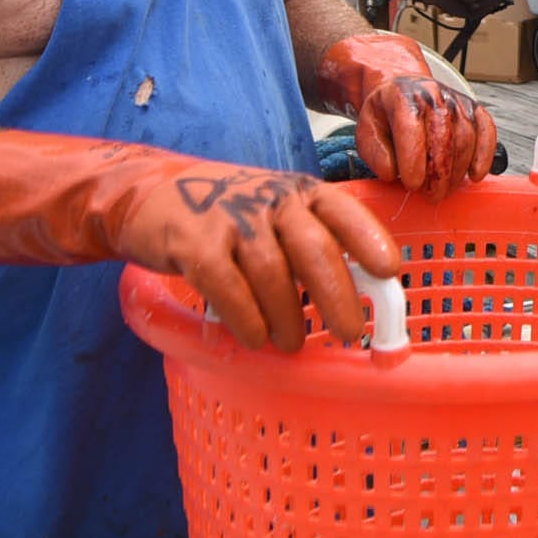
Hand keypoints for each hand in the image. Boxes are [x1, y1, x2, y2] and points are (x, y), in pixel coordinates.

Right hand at [0, 131, 401, 351]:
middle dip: (336, 294)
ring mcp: (230, 218)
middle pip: (313, 248)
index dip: (369, 240)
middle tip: (351, 333)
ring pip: (272, 274)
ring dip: (287, 318)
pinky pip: (228, 287)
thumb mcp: (273, 217)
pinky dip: (246, 318)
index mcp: (298, 193)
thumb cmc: (228, 216)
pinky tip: (254, 337)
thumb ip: (311, 248)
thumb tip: (359, 301)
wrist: (146, 193)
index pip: (342, 211)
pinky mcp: (193, 241)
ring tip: (291, 344)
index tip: (391, 272)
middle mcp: (270, 199)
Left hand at [318, 32, 496, 196]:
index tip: (412, 185)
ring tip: (445, 189)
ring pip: (465, 139)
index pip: (411, 129)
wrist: (404, 89)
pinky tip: (475, 174)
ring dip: (457, 171)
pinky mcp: (474, 108)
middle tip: (431, 196)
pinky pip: (486, 131)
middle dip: (439, 174)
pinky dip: (484, 155)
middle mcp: (432, 95)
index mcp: (402, 98)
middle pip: (443, 138)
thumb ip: (374, 153)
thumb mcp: (366, 130)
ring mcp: (456, 101)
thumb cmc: (387, 114)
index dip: (413, 161)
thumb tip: (391, 173)